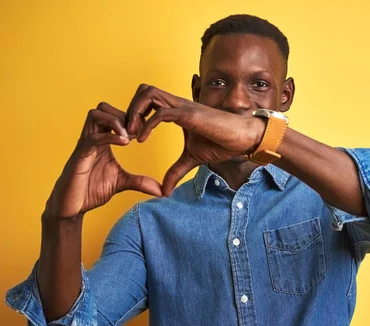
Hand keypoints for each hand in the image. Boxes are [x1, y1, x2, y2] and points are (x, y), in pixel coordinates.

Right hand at [45, 102, 162, 219]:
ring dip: (115, 121)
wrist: (71, 207)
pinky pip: (92, 138)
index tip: (144, 130)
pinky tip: (125, 143)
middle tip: (138, 130)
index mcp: (101, 140)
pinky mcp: (79, 156)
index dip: (130, 117)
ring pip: (94, 115)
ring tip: (130, 136)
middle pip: (102, 107)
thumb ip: (140, 182)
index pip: (113, 114)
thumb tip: (162, 191)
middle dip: (122, 114)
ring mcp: (84, 145)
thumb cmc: (91, 191)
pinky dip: (110, 137)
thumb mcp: (122, 183)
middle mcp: (91, 138)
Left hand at [126, 84, 264, 195]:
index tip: (130, 135)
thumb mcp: (192, 159)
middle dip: (130, 108)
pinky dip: (147, 124)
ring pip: (149, 94)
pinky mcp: (189, 115)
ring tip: (132, 134)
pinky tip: (143, 140)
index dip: (135, 114)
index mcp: (177, 110)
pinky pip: (161, 113)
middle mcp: (177, 104)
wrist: (242, 139)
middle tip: (126, 132)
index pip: (148, 99)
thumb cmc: (221, 143)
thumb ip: (176, 171)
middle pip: (144, 90)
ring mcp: (183, 107)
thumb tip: (164, 190)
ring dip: (135, 112)